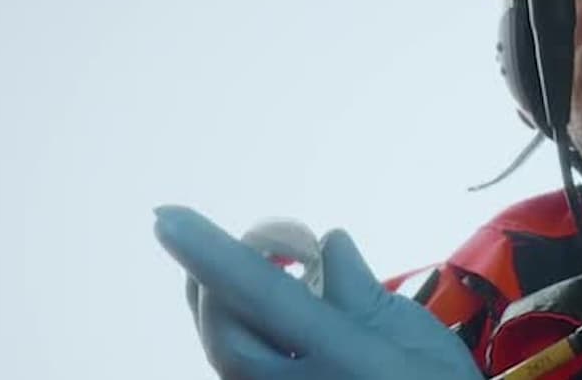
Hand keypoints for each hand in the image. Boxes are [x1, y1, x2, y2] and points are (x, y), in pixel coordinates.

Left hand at [153, 206, 482, 379]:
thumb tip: (326, 244)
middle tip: (268, 244)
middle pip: (223, 323)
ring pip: (223, 348)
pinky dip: (245, 325)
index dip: (212, 254)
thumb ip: (359, 290)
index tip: (167, 218)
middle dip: (222, 273)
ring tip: (273, 269)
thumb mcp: (414, 336)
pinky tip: (277, 307)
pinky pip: (239, 363)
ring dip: (227, 298)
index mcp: (343, 358)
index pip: (262, 295)